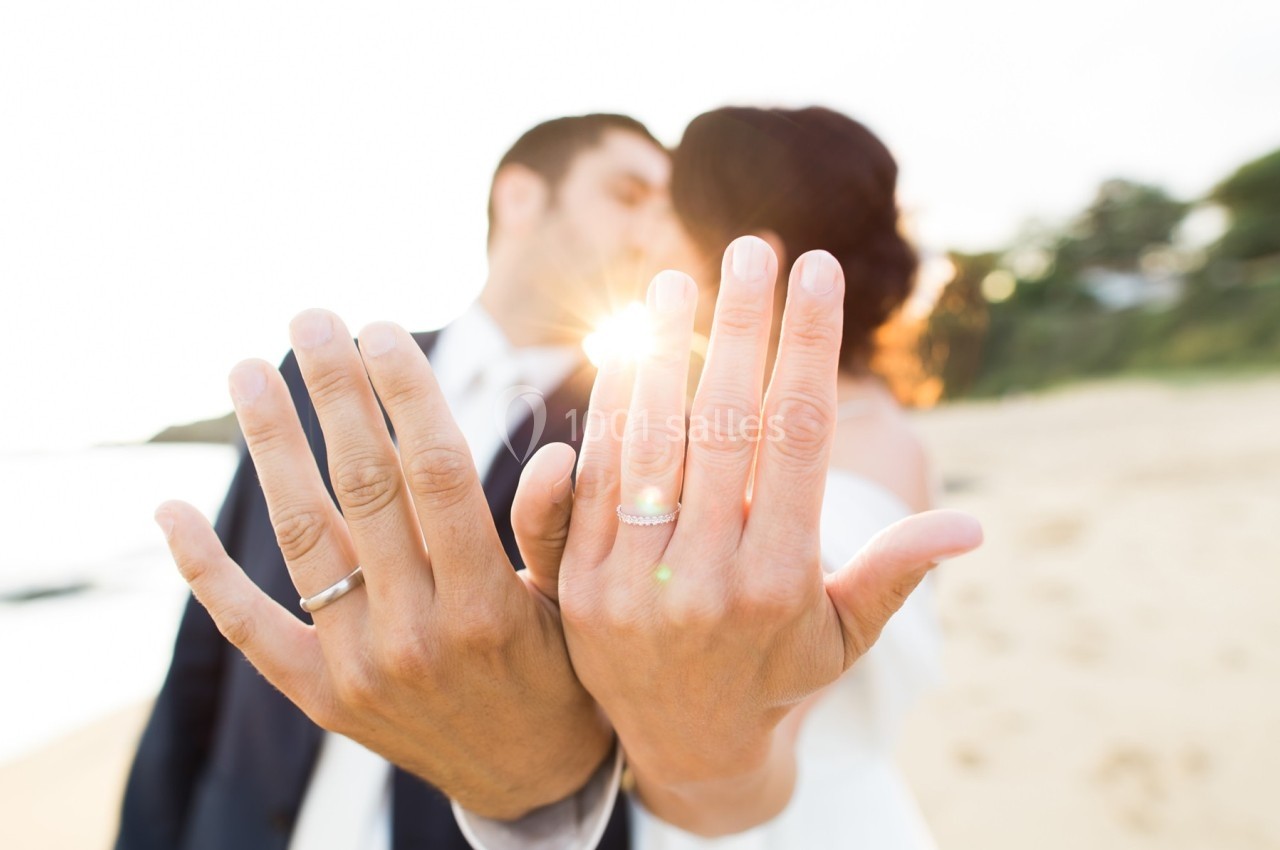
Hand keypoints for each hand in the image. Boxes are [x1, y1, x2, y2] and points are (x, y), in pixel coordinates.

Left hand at [154, 310, 610, 819]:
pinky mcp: (320, 693)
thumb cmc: (560, 675)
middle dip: (335, 393)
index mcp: (487, 602)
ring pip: (304, 536)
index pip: (436, 472)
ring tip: (248, 370)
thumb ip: (555, 531)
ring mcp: (359, 666)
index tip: (383, 328)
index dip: (406, 393)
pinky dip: (204, 570)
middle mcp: (416, 632)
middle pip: (362, 486)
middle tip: (311, 320)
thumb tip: (553, 455)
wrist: (526, 781)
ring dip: (271, 447)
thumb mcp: (576, 606)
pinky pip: (251, 625)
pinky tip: (170, 511)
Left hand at [511, 237, 981, 833]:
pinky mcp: (579, 586)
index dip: (807, 347)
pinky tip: (627, 352)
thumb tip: (972, 525)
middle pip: (724, 426)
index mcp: (781, 583)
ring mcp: (633, 583)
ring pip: (650, 442)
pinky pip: (598, 480)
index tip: (816, 274)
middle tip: (752, 248)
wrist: (685, 750)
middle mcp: (705, 580)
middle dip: (741, 329)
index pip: (796, 439)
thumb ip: (894, 574)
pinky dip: (612, 410)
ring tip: (672, 282)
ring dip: (662, 353)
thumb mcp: (843, 637)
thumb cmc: (780, 676)